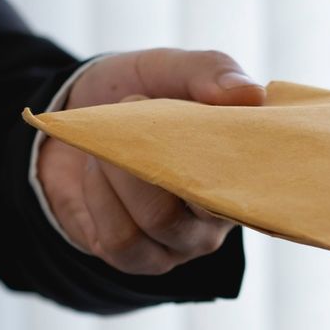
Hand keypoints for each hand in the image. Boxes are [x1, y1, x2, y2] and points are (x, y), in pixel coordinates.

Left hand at [35, 47, 261, 273]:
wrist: (73, 126)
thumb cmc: (137, 97)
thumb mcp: (169, 69)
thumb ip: (210, 71)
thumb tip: (250, 93)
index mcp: (241, 172)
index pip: (256, 178)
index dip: (228, 150)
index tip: (194, 114)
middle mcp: (217, 218)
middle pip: (203, 201)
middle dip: (160, 151)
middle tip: (135, 104)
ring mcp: (178, 244)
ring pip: (158, 221)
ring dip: (123, 172)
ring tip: (107, 140)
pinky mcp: (136, 260)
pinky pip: (122, 239)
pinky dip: (101, 197)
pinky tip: (94, 170)